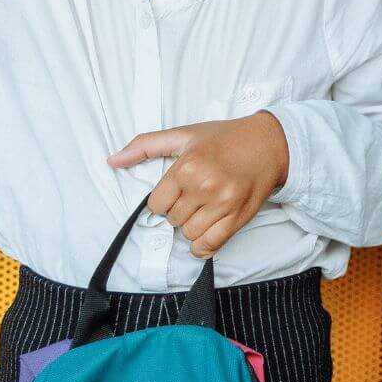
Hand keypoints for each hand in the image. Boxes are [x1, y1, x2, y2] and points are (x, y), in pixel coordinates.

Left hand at [108, 111, 289, 258]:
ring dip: (192, 226)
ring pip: (188, 234)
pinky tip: (208, 230)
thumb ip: (145, 146)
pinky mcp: (237, 218)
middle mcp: (203, 186)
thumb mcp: (183, 134)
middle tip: (195, 194)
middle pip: (172, 220)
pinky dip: (203, 245)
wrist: (269, 143)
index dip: (164, 199)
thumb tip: (111, 160)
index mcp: (186, 166)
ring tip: (204, 207)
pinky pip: (208, 246)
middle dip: (179, 210)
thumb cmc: (224, 138)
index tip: (178, 189)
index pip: (156, 205)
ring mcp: (222, 204)